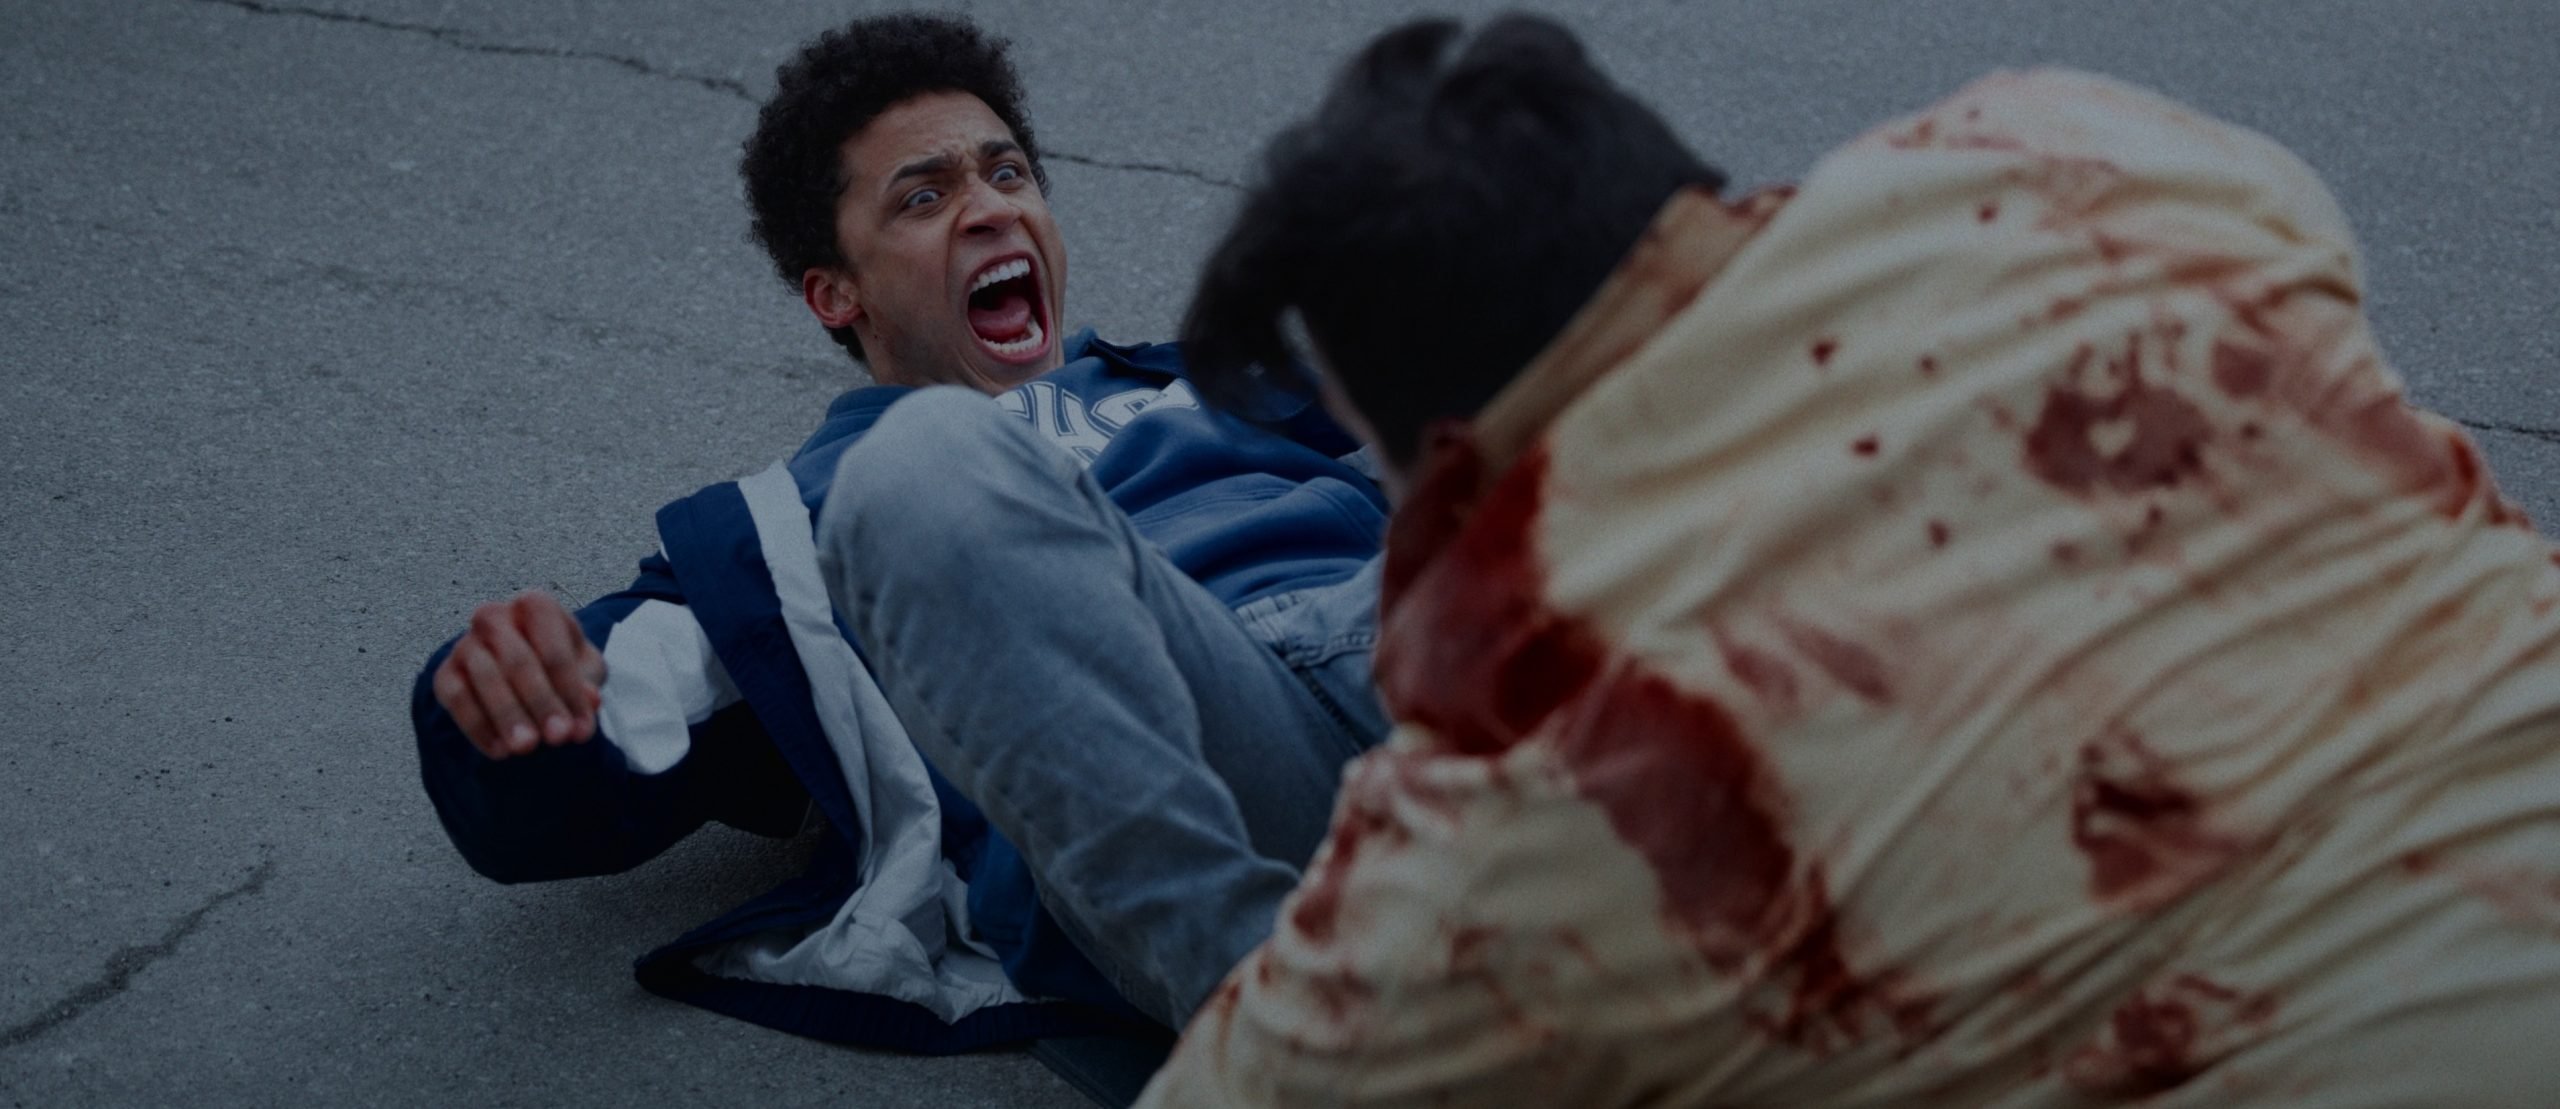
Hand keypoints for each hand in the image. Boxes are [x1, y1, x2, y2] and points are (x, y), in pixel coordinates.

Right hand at [432, 591, 606, 759]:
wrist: (522, 669)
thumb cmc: (559, 665)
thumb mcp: (584, 671)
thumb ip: (588, 684)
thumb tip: (592, 701)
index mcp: (535, 606)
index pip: (554, 649)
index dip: (569, 692)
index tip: (581, 730)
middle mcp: (495, 617)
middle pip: (517, 660)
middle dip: (540, 702)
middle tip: (557, 738)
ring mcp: (466, 643)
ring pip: (484, 677)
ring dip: (507, 715)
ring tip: (526, 747)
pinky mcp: (445, 672)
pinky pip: (456, 698)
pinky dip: (477, 727)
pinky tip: (500, 751)